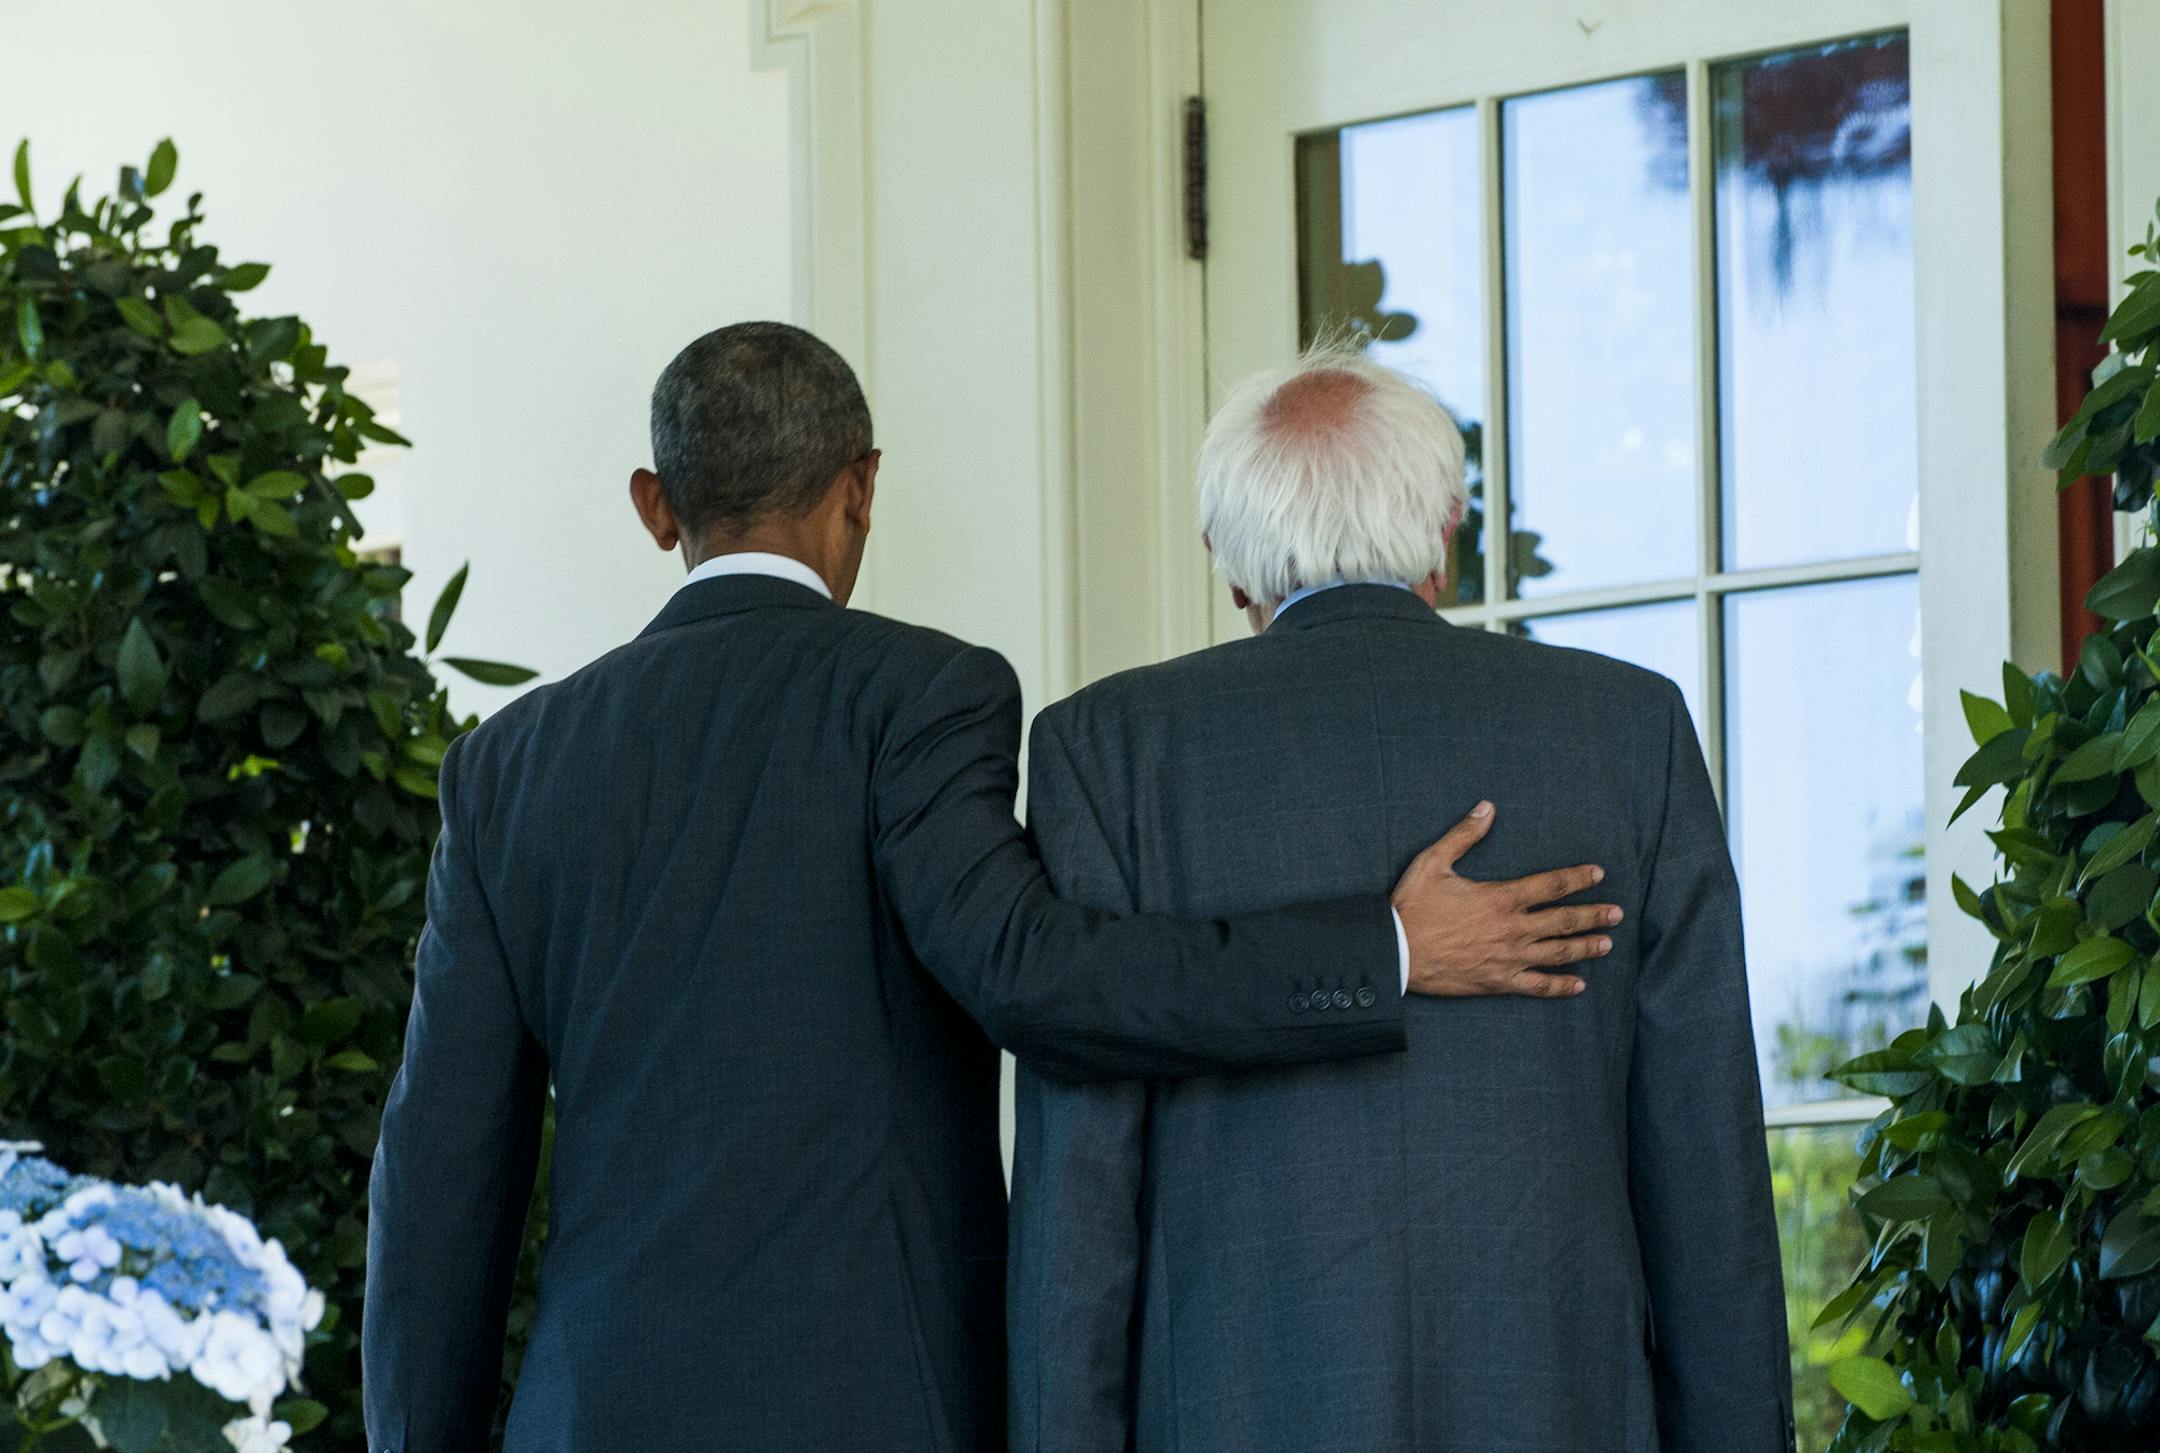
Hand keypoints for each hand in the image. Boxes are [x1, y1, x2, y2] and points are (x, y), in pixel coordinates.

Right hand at [1390, 801, 1619, 998]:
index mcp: (1501, 897)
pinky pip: (1538, 986)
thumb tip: (1487, 808)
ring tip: (1607, 944)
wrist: (1396, 952)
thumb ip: (1464, 835)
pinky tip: (1578, 985)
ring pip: (1558, 953)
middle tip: (1617, 913)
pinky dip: (1560, 986)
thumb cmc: (1412, 906)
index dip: (1578, 878)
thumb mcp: (1433, 862)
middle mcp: (1513, 928)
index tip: (1598, 874)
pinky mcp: (1499, 981)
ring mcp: (1509, 958)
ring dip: (1585, 947)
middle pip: (1563, 920)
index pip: (1551, 885)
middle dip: (1593, 915)